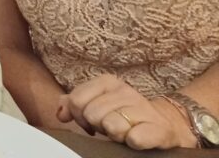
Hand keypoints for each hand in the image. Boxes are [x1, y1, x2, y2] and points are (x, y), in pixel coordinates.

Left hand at [57, 74, 196, 149]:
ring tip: (124, 132)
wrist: (163, 125)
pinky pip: (134, 138)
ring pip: (111, 126)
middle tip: (110, 127)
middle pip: (92, 114)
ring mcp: (143, 108)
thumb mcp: (96, 104)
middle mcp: (125, 91)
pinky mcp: (159, 129)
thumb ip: (73, 103)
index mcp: (107, 82)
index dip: (79, 117)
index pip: (76, 100)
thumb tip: (61, 112)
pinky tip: (135, 139)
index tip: (91, 123)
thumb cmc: (123, 115)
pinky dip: (132, 141)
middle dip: (98, 126)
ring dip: (115, 135)